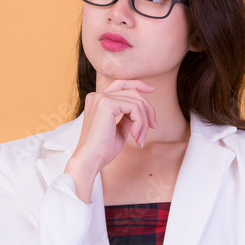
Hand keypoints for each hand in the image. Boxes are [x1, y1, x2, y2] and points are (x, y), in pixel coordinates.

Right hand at [66, 79, 157, 198]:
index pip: (121, 84)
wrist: (90, 160)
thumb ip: (128, 118)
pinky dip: (140, 123)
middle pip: (132, 91)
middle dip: (147, 108)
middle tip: (154, 126)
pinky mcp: (107, 104)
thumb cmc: (103, 150)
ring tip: (140, 138)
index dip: (138, 84)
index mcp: (97, 100)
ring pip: (136, 101)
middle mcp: (97, 95)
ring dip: (144, 121)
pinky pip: (135, 108)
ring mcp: (101, 98)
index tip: (153, 90)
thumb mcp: (119, 130)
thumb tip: (141, 112)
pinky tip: (135, 136)